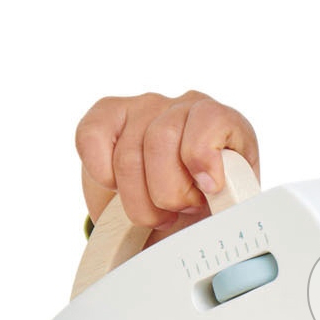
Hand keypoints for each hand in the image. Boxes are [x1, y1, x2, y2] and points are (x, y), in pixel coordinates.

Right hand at [75, 90, 259, 242]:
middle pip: (161, 141)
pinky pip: (91, 138)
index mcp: (225, 122)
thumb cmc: (207, 205)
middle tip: (178, 211)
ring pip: (128, 155)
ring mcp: (146, 107)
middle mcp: (185, 106)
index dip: (203, 157)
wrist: (179, 211)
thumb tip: (218, 207)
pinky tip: (118, 190)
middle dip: (168, 192)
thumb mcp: (228, 206)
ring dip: (138, 200)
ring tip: (156, 213)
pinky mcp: (109, 114)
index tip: (208, 189)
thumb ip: (229, 202)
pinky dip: (102, 175)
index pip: (210, 119)